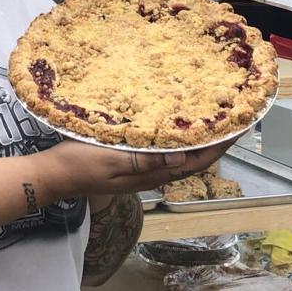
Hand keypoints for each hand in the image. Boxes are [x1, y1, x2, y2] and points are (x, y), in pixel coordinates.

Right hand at [37, 136, 236, 198]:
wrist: (53, 175)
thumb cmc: (78, 164)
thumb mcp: (110, 159)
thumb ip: (143, 160)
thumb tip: (181, 158)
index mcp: (151, 173)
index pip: (196, 161)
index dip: (220, 145)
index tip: (238, 126)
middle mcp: (152, 173)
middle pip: (193, 159)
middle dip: (215, 140)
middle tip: (231, 115)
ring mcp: (141, 168)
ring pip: (180, 154)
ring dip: (197, 138)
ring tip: (211, 117)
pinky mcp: (131, 161)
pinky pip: (163, 150)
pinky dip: (177, 137)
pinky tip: (174, 123)